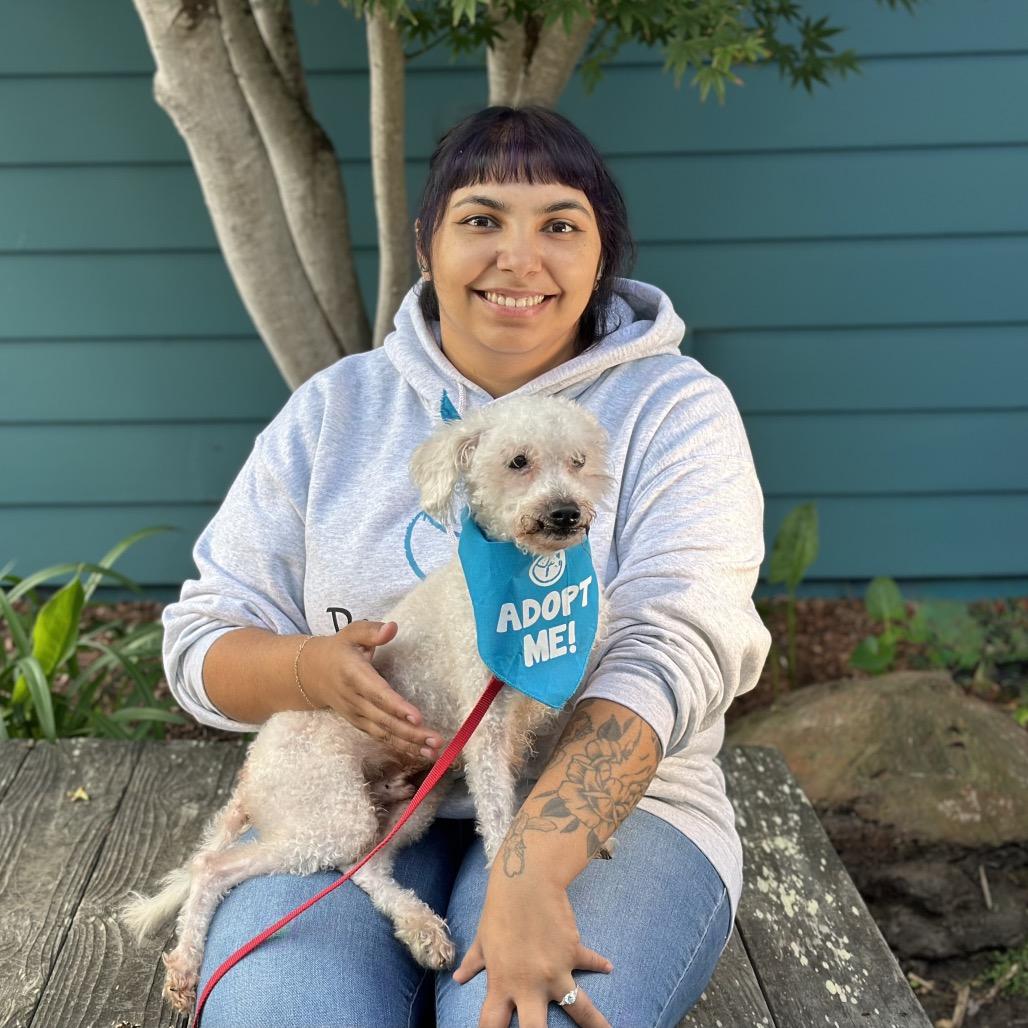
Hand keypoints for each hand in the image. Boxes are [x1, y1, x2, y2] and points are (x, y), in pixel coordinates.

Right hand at [299, 620, 444, 762]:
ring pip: (383, 733)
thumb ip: (371, 631)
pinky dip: (399, 747)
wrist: (311, 673)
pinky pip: (380, 738)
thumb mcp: (352, 633)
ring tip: (433, 753)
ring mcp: (356, 715)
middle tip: (436, 741)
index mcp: (354, 674)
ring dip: (408, 745)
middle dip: (410, 733)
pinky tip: (419, 753)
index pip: (377, 693)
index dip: (397, 707)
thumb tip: (392, 627)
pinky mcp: (359, 724)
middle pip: (384, 719)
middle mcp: (354, 699)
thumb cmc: (339, 650)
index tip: (417, 717)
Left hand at [452, 872, 612, 1026]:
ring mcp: (555, 972)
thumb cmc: (498, 911)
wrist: (525, 884)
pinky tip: (608, 967)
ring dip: (596, 1023)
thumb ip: (474, 963)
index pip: (491, 1024)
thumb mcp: (482, 940)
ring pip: (580, 1008)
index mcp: (502, 984)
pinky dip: (599, 964)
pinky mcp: (572, 953)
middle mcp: (530, 986)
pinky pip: (590, 962)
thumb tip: (458, 977)